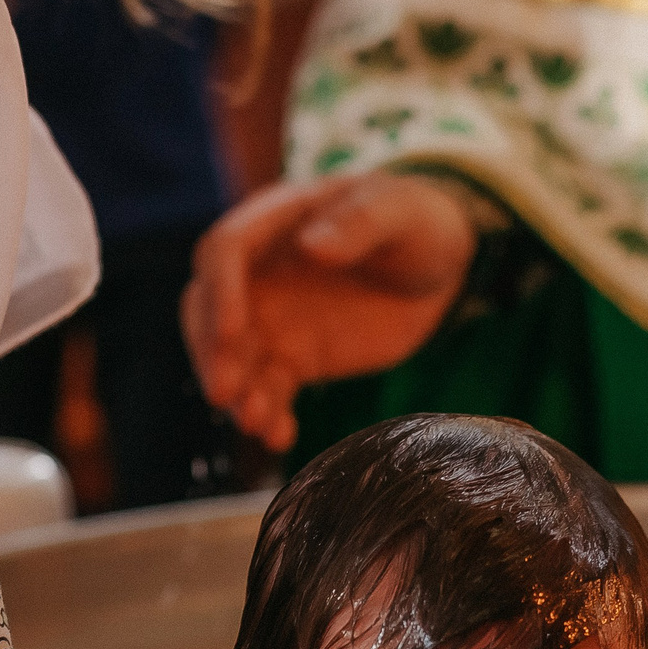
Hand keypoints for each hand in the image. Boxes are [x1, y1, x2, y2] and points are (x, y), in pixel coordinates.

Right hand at [183, 173, 477, 451]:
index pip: (226, 251)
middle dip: (211, 352)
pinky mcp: (294, 358)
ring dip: (238, 393)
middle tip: (224, 392)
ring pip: (235, 359)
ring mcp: (273, 319)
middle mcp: (259, 273)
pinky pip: (269, 389)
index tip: (230, 330)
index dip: (221, 290)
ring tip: (256, 423)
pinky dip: (270, 414)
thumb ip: (359, 223)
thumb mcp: (399, 212)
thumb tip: (312, 244)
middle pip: (209, 310)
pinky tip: (280, 436)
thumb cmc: (415, 222)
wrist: (437, 267)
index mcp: (275, 222)